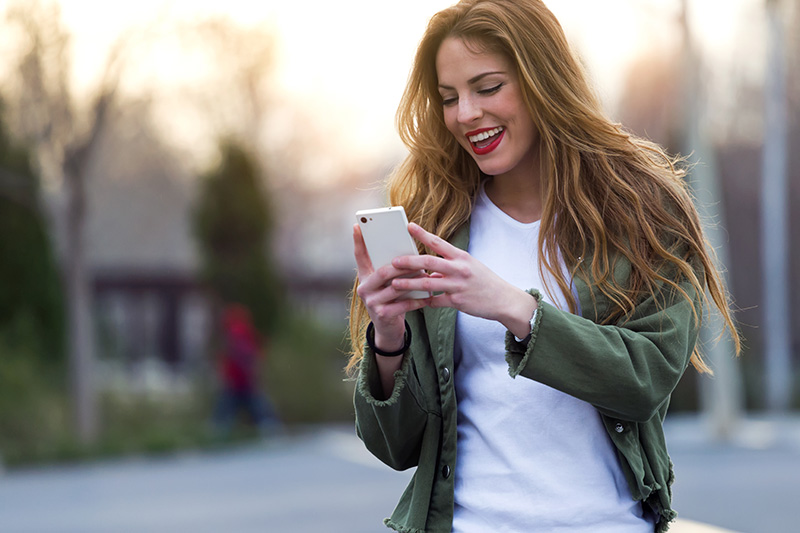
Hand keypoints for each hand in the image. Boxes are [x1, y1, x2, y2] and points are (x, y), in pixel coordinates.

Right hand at [353, 224, 429, 351]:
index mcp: (364, 277)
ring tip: (427, 277)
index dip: (358, 241)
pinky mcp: (382, 314)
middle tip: (418, 260)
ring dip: (414, 282)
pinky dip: (417, 300)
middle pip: (383, 271)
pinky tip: (428, 297)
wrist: (388, 329)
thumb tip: (407, 252)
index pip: (359, 256)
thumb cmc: (391, 300)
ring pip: (395, 287)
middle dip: (403, 265)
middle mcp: (364, 288)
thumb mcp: (386, 284)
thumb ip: (390, 269)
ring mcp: (371, 302)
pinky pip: (403, 304)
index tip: (358, 225)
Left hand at [391, 223, 536, 337]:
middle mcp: (459, 269)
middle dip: (409, 261)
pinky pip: (436, 301)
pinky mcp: (457, 302)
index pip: (438, 242)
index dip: (422, 234)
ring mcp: (458, 285)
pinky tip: (415, 303)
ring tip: (394, 283)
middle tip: (394, 261)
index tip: (408, 226)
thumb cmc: (486, 282)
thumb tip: (430, 273)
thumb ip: (448, 268)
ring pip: (427, 283)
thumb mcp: (469, 268)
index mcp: (461, 257)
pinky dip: (425, 301)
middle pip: (429, 261)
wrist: (504, 300)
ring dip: (409, 283)